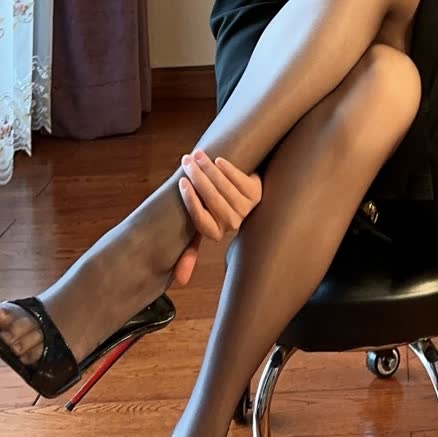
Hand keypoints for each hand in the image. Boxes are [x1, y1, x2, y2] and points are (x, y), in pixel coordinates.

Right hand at [171, 150, 262, 285]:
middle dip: (198, 177)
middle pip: (212, 200)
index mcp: (217, 233)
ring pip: (225, 187)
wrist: (245, 195)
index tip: (181, 182)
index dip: (190, 200)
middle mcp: (233, 224)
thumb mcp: (204, 226)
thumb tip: (180, 281)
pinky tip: (218, 160)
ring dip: (210, 168)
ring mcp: (247, 208)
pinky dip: (229, 169)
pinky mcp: (257, 193)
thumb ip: (191, 249)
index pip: (200, 219)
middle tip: (186, 160)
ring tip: (198, 154)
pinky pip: (240, 179)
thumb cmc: (216, 209)